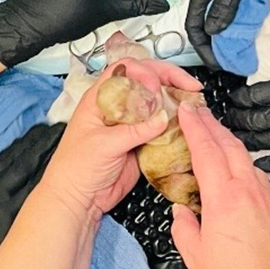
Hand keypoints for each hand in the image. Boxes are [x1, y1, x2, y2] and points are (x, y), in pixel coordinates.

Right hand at [0, 122, 62, 268]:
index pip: (8, 156)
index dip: (26, 142)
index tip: (40, 130)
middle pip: (26, 162)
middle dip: (43, 144)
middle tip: (60, 129)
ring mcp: (10, 210)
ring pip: (36, 178)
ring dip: (51, 160)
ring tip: (65, 145)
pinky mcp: (20, 228)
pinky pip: (39, 201)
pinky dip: (51, 186)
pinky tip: (64, 176)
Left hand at [42, 59, 204, 215]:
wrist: (79, 198)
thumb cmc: (76, 167)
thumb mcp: (103, 144)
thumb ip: (134, 131)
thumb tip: (162, 118)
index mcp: (101, 98)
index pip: (126, 70)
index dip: (146, 72)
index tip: (158, 87)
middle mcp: (118, 107)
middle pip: (147, 82)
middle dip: (169, 80)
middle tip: (189, 86)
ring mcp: (131, 124)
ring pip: (157, 104)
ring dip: (176, 102)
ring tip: (193, 104)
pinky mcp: (142, 142)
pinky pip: (162, 129)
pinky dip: (176, 126)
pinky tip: (186, 126)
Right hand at [168, 101, 269, 268]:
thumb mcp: (195, 255)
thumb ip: (184, 227)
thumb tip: (182, 213)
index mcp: (223, 197)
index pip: (205, 150)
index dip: (193, 126)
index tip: (185, 111)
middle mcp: (248, 190)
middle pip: (228, 144)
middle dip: (211, 123)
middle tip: (198, 111)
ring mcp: (266, 198)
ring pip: (246, 158)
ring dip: (228, 141)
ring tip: (215, 135)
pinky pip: (258, 176)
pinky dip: (243, 163)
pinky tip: (238, 170)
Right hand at [186, 0, 269, 65]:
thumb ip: (225, 4)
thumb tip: (213, 32)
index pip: (194, 24)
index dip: (203, 47)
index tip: (218, 65)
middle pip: (204, 19)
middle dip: (215, 42)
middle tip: (231, 60)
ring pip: (218, 10)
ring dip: (227, 30)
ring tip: (241, 46)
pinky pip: (232, 1)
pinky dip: (238, 16)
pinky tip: (251, 21)